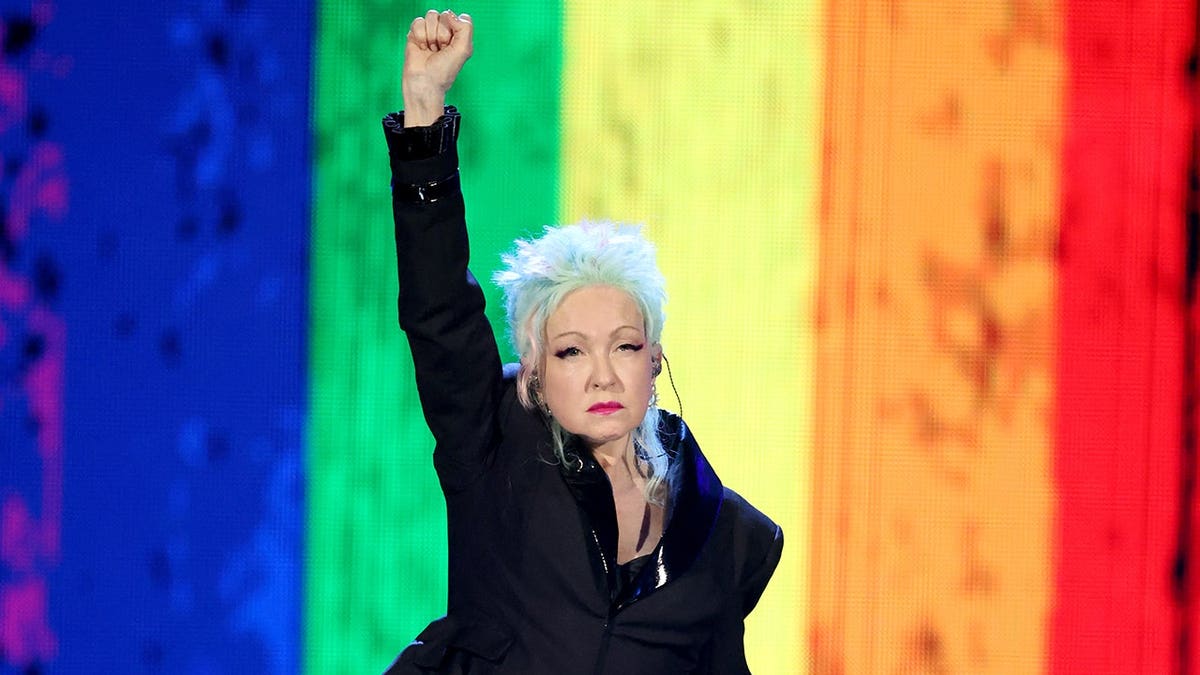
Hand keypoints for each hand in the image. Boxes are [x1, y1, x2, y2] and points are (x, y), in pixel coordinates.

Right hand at [402, 9, 472, 126]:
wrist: (424, 83)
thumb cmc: (444, 71)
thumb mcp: (464, 49)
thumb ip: (465, 27)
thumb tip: (450, 14)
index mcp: (460, 35)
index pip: (461, 17)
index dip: (456, 28)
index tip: (453, 45)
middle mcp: (446, 32)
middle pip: (445, 15)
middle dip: (443, 34)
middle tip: (441, 50)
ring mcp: (430, 32)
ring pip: (431, 16)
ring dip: (431, 36)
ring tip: (431, 50)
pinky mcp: (415, 34)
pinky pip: (418, 21)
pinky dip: (420, 36)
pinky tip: (422, 48)